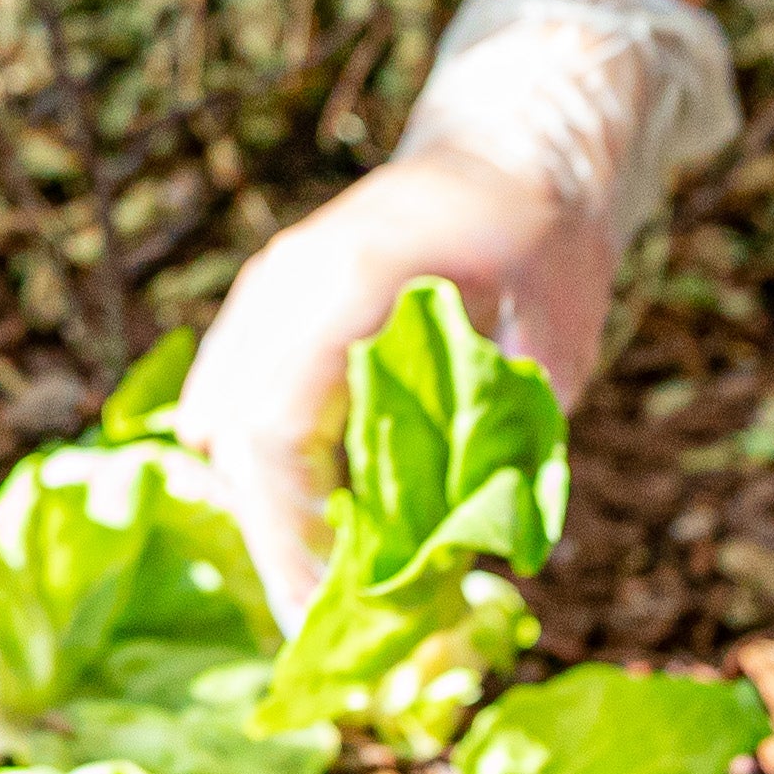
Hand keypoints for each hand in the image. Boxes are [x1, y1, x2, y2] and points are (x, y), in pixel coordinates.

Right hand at [168, 148, 619, 622]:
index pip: (276, 433)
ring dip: (265, 507)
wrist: (510, 149)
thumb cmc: (541, 236)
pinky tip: (323, 517)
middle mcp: (282, 286)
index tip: (325, 613)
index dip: (291, 535)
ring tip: (326, 581)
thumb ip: (510, 428)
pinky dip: (265, 470)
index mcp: (343, 282)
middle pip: (231, 439)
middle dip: (273, 540)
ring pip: (220, 425)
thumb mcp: (554, 332)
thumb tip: (473, 546)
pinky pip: (233, 403)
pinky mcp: (267, 311)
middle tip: (325, 625)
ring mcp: (264, 293)